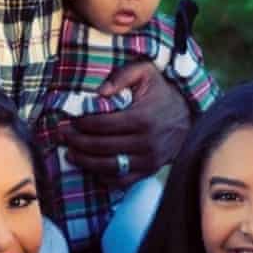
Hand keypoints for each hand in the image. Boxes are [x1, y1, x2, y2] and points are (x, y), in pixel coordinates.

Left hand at [63, 61, 190, 184]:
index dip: (81, 124)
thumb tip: (100, 92)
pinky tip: (91, 169)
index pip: (102, 125)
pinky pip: (123, 181)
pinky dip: (104, 178)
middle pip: (101, 147)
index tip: (69, 121)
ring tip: (70, 154)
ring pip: (109, 167)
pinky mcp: (150, 170)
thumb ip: (122, 76)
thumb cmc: (162, 92)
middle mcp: (145, 142)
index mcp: (142, 118)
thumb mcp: (146, 72)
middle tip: (63, 136)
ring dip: (85, 162)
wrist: (189, 116)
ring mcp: (149, 160)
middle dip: (77, 142)